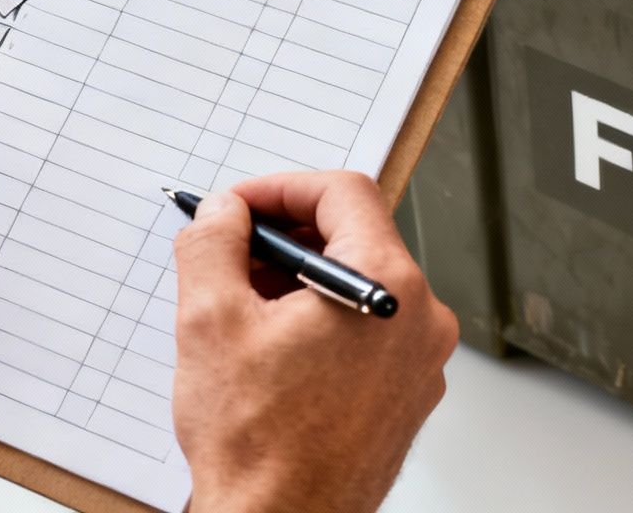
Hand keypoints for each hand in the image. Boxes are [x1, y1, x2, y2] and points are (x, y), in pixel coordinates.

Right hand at [172, 170, 456, 512]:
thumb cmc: (258, 445)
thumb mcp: (210, 322)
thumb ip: (213, 245)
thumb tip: (221, 213)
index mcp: (389, 285)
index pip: (344, 193)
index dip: (282, 188)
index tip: (240, 206)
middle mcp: (421, 317)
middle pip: (357, 238)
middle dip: (287, 237)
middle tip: (231, 252)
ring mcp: (422, 360)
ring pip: (362, 288)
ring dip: (302, 283)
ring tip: (243, 307)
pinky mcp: (409, 394)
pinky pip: (371, 332)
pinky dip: (324, 323)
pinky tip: (274, 350)